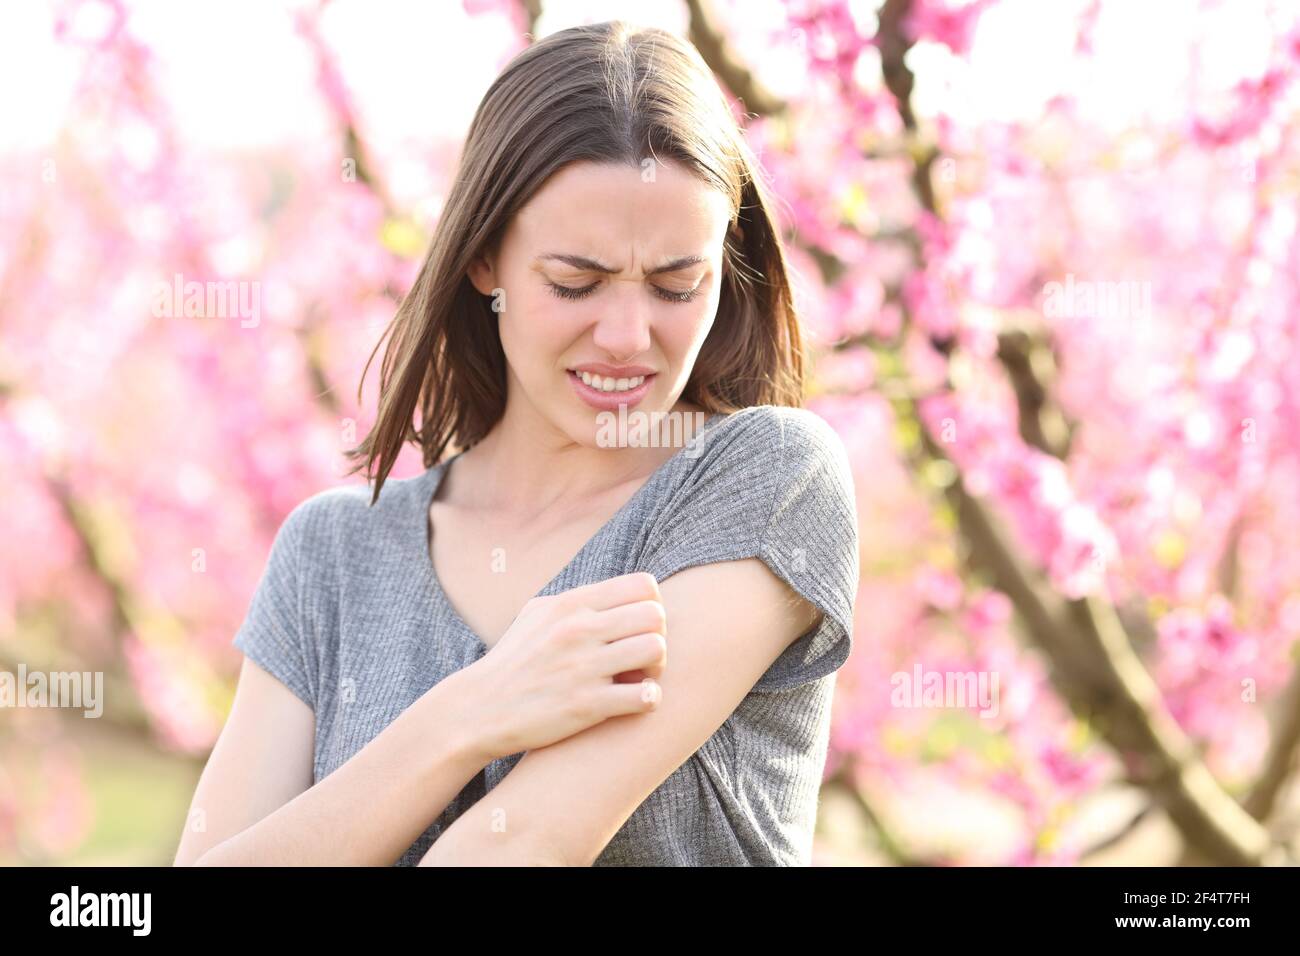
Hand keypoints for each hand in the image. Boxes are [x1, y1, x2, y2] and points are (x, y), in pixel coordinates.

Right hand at [458, 571, 667, 760]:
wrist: (479, 710)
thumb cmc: (513, 661)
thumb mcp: (537, 615)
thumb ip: (577, 599)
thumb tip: (614, 591)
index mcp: (570, 604)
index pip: (643, 586)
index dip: (651, 606)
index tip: (637, 629)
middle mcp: (578, 630)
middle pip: (655, 616)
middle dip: (658, 637)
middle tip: (643, 658)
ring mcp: (583, 667)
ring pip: (655, 650)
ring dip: (656, 668)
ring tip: (640, 679)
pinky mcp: (587, 706)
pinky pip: (646, 696)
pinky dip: (649, 699)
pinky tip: (634, 701)